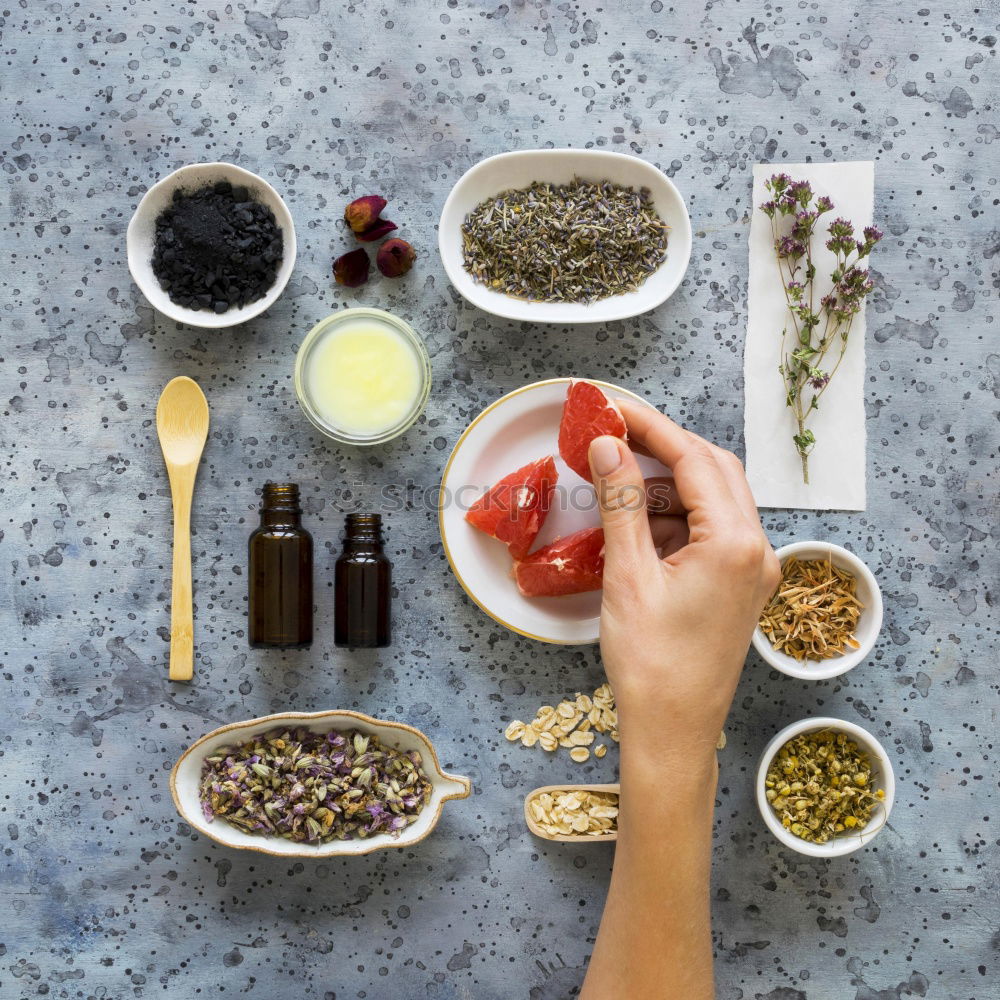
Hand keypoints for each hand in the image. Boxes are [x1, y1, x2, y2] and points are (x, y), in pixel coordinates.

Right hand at [589, 399, 779, 765]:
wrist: (675, 733)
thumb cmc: (650, 664)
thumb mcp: (627, 575)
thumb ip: (621, 502)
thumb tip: (607, 445)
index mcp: (734, 542)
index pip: (694, 459)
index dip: (650, 426)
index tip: (612, 408)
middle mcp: (757, 549)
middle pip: (714, 470)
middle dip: (665, 447)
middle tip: (615, 435)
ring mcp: (754, 569)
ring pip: (716, 498)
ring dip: (671, 483)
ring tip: (620, 480)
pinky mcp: (742, 586)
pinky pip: (713, 530)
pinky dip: (678, 517)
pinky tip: (641, 524)